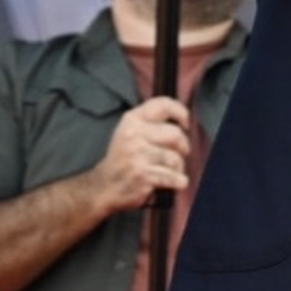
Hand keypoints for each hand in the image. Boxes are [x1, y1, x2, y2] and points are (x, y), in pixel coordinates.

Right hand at [90, 96, 191, 211]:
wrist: (104, 185)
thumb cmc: (122, 159)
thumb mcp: (128, 131)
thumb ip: (150, 122)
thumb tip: (180, 119)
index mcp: (132, 120)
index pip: (163, 105)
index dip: (180, 112)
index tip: (185, 123)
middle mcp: (134, 134)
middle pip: (175, 134)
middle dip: (183, 146)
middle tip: (179, 153)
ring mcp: (138, 155)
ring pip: (176, 158)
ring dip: (179, 168)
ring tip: (170, 171)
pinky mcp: (143, 175)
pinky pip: (174, 177)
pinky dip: (178, 182)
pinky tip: (173, 182)